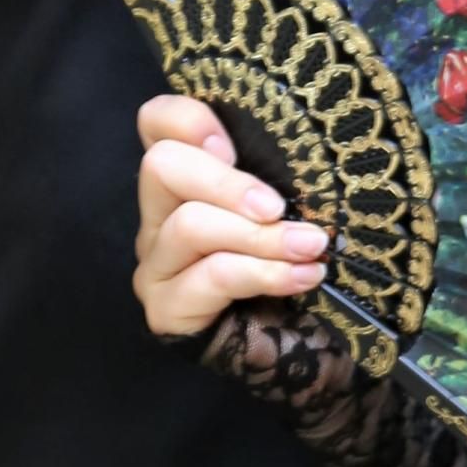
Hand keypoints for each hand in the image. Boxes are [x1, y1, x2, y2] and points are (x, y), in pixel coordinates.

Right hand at [134, 94, 330, 341]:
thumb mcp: (284, 207)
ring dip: (260, 236)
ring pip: (190, 225)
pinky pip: (212, 276)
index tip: (234, 145)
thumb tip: (306, 150)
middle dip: (228, 183)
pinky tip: (304, 276)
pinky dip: (265, 273)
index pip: (156, 121)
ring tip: (311, 247)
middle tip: (278, 208)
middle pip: (162, 166)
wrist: (293, 346)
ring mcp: (156, 263)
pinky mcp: (166, 307)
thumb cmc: (287, 261)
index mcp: (184, 177)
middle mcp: (158, 214)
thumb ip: (274, 173)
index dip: (188, 120)